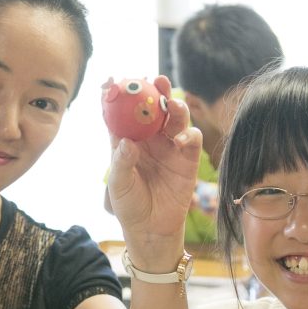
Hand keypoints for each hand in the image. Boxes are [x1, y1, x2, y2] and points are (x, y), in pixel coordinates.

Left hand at [107, 76, 202, 267]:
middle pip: (154, 110)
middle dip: (156, 93)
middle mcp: (149, 140)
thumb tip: (126, 142)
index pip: (123, 113)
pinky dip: (190, 134)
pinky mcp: (187, 160)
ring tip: (173, 104)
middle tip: (156, 80)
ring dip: (176, 108)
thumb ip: (121, 163)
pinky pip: (191, 140)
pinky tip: (184, 137)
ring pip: (174, 120)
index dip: (121, 96)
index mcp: (127, 141)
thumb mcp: (119, 186)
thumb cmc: (130, 205)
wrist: (152, 229)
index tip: (116, 79)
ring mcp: (169, 147)